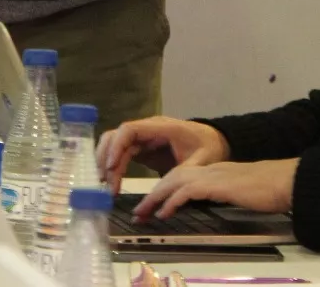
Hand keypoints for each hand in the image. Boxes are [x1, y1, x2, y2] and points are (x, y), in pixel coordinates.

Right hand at [97, 117, 229, 192]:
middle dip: (107, 159)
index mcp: (161, 127)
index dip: (117, 146)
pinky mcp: (142, 148)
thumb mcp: (202, 161)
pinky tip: (112, 184)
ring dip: (107, 164)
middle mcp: (148, 129)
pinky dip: (114, 167)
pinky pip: (121, 154)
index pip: (130, 129)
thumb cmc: (209, 148)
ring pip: (114, 144)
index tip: (112, 167)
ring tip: (107, 188)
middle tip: (106, 184)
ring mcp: (143, 138)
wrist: (214, 142)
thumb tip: (168, 191)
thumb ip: (185, 174)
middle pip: (116, 136)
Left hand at [135, 159, 298, 219]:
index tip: (150, 206)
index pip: (181, 176)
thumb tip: (206, 204)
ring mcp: (214, 175)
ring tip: (143, 213)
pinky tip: (164, 212)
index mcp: (214, 171)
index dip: (163, 190)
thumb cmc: (268, 189)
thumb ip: (221, 194)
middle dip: (152, 194)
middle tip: (138, 211)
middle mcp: (210, 170)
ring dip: (155, 198)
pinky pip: (188, 191)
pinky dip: (172, 201)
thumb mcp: (238, 192)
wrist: (286, 181)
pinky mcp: (218, 184)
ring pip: (175, 181)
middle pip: (172, 177)